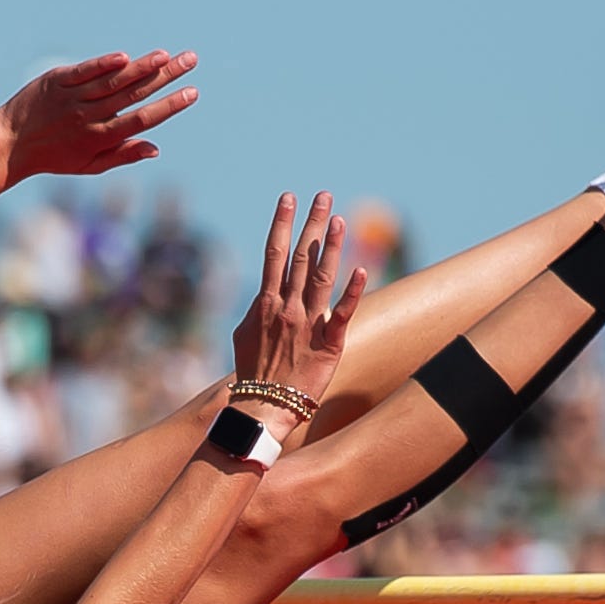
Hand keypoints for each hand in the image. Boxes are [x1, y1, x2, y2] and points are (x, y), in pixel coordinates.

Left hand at [0, 51, 196, 181]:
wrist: (8, 145)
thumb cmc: (53, 156)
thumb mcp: (88, 165)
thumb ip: (122, 155)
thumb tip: (156, 148)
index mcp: (99, 138)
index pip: (141, 119)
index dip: (168, 106)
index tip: (192, 92)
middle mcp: (88, 117)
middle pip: (133, 95)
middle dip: (165, 77)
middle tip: (191, 59)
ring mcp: (72, 97)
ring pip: (112, 81)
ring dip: (141, 68)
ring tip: (166, 55)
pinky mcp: (55, 80)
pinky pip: (83, 72)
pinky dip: (103, 65)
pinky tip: (125, 57)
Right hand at [228, 191, 366, 419]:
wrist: (262, 408)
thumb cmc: (252, 374)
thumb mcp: (243, 337)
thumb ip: (255, 312)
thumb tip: (261, 297)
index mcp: (266, 303)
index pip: (273, 254)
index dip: (282, 223)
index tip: (289, 198)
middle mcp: (287, 308)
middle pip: (300, 256)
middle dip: (311, 223)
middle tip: (322, 195)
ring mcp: (308, 323)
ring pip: (321, 276)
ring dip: (331, 245)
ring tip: (340, 218)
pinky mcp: (329, 343)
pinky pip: (343, 313)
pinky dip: (352, 291)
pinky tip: (361, 269)